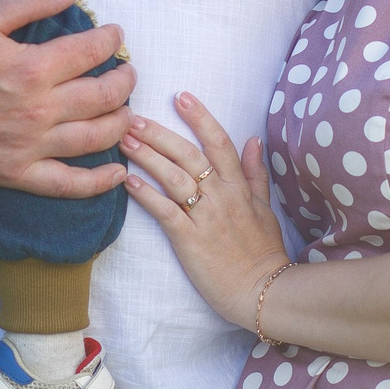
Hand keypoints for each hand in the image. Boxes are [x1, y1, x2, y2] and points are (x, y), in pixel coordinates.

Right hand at [0, 0, 138, 195]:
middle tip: (127, 71)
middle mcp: (39, 111)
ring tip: (127, 111)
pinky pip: (68, 184)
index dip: (110, 40)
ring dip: (121, 122)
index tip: (114, 35)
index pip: (90, 52)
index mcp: (31, 68)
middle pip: (103, 96)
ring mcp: (31, 147)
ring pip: (96, 138)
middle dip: (124, 80)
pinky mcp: (18, 174)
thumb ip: (27, 0)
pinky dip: (98, 182)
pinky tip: (118, 173)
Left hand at [118, 94, 291, 327]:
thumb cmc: (262, 251)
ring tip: (124, 140)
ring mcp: (205, 217)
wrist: (263, 291)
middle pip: (188, 155)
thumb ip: (255, 173)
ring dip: (147, 157)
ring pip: (173, 178)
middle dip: (159, 133)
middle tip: (132, 117)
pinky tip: (128, 181)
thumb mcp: (265, 208)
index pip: (219, 142)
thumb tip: (254, 139)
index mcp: (238, 187)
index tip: (181, 96)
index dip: (200, 117)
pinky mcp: (190, 240)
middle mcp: (221, 196)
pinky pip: (165, 212)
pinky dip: (146, 195)